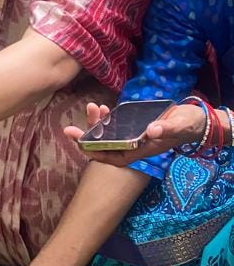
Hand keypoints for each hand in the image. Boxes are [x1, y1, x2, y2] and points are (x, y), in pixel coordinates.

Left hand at [64, 100, 206, 167]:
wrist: (195, 120)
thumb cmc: (188, 125)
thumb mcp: (180, 125)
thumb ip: (167, 128)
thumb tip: (151, 130)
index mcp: (142, 150)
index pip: (114, 157)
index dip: (95, 153)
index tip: (79, 145)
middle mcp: (134, 146)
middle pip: (105, 147)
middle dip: (88, 138)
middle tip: (69, 129)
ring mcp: (133, 136)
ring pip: (108, 135)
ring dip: (96, 124)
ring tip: (91, 107)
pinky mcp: (134, 126)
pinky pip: (115, 125)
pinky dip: (107, 118)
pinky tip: (102, 108)